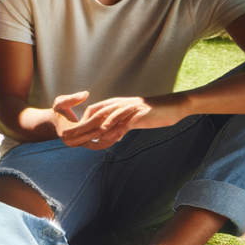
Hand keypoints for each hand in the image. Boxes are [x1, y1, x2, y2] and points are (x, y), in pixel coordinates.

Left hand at [58, 94, 185, 148]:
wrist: (172, 106)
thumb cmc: (153, 114)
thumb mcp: (134, 120)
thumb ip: (122, 126)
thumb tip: (114, 136)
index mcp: (116, 104)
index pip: (94, 111)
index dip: (84, 122)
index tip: (76, 134)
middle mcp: (119, 104)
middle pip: (96, 114)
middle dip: (83, 127)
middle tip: (72, 138)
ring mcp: (128, 108)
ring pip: (108, 118)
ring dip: (96, 130)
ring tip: (86, 140)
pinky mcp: (139, 113)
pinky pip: (124, 121)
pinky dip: (116, 128)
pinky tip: (109, 135)